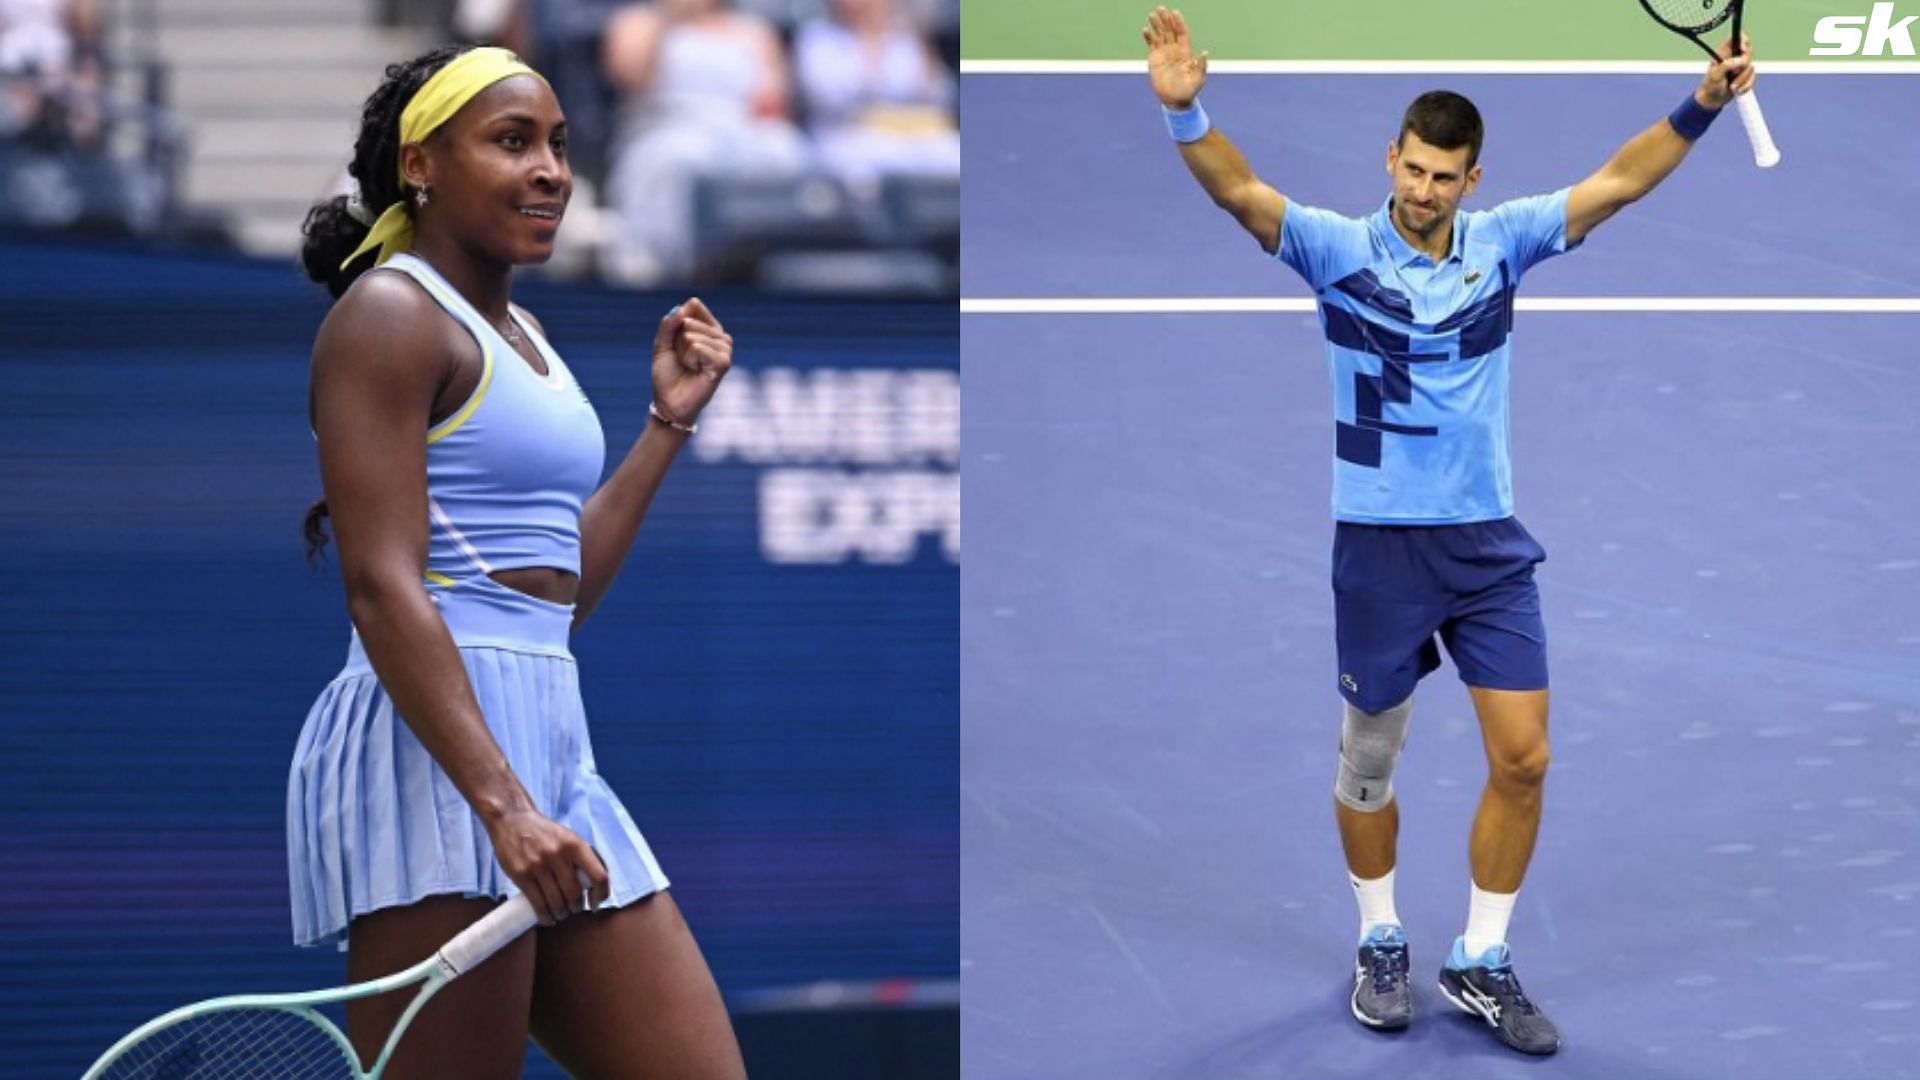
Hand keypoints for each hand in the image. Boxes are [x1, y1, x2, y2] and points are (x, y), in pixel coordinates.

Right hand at [484, 807, 610, 924]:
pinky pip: (537, 903)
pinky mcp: (521, 874)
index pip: (598, 876)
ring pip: (556, 902)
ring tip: (561, 914)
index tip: (595, 904)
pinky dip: (545, 916)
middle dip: (576, 907)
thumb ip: (583, 857)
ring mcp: (538, 865)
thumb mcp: (569, 837)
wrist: (512, 819)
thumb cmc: (545, 832)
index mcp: (576, 845)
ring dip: (561, 913)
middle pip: (575, 894)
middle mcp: (559, 854)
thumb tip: (597, 884)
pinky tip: (547, 918)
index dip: (601, 895)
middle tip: (574, 909)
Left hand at [650, 297, 732, 429]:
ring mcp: (724, 350)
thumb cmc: (668, 375)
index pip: (694, 306)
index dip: (677, 324)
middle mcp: (720, 337)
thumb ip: (669, 324)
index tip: (676, 344)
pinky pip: (699, 347)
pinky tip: (695, 370)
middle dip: (678, 341)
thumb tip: (682, 308)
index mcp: (708, 329)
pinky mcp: (724, 363)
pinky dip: (690, 359)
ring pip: (693, 336)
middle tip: (682, 360)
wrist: (669, 403)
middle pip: (691, 321)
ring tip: (689, 367)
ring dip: (683, 353)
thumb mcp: (662, 344)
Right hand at [1143, 6, 1206, 108]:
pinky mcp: (1155, 59)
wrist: (1175, 101)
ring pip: (1160, 35)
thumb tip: (1204, 52)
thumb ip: (1201, 66)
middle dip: (1166, 19)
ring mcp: (1164, 54)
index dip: (1178, 23)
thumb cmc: (1189, 91)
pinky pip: (1151, 45)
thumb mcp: (1198, 79)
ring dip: (1156, 24)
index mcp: (1185, 52)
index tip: (1175, 13)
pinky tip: (1145, 29)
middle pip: (1170, 31)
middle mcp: (1174, 50)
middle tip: (1161, 8)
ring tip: (1152, 14)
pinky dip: (1148, 37)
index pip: (1182, 33)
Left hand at [1695, 34, 1754, 108]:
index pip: (1736, 38)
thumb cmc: (1710, 86)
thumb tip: (1741, 60)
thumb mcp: (1715, 75)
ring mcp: (1740, 67)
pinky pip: (1752, 78)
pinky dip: (1745, 86)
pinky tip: (1737, 91)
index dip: (1743, 40)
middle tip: (1735, 72)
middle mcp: (1733, 57)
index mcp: (1724, 53)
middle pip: (1748, 52)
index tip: (1743, 50)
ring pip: (1751, 67)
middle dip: (1744, 65)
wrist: (1713, 101)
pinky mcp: (1745, 76)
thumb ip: (1726, 65)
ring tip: (1732, 87)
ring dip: (1742, 80)